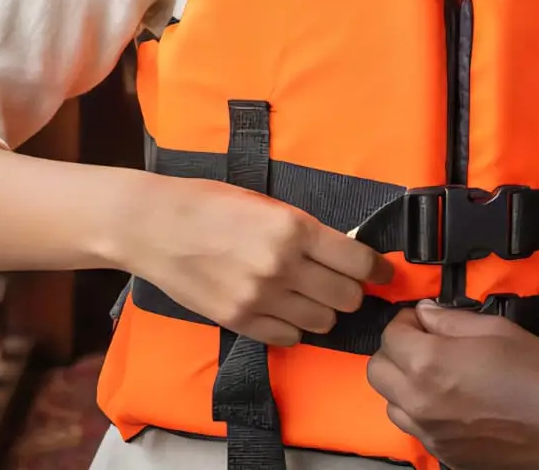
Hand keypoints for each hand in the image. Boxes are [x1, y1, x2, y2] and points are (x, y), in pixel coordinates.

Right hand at [124, 174, 391, 346]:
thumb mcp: (267, 203)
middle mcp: (282, 266)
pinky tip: (284, 308)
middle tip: (343, 283)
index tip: (383, 273)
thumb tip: (342, 251)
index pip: (357, 261)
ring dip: (324, 310)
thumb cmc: (210, 203)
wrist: (155, 226)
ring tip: (310, 295)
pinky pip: (289, 336)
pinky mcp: (240, 322)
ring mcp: (261, 298)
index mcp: (293, 228)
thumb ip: (304, 230)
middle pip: (346, 297)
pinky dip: (294, 325)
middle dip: (351, 291)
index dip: (377, 270)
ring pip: (322, 321)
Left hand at [368, 302, 538, 468]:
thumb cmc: (538, 373)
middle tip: (425, 342)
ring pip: (391, 403)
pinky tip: (451, 403)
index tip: (424, 319)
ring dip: (404, 384)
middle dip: (396, 351)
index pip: (390, 334)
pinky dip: (421, 412)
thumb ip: (449, 319)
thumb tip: (424, 312)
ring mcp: (430, 434)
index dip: (406, 321)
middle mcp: (420, 402)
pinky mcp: (444, 455)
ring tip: (436, 374)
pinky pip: (415, 430)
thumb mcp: (495, 328)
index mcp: (429, 363)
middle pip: (377, 371)